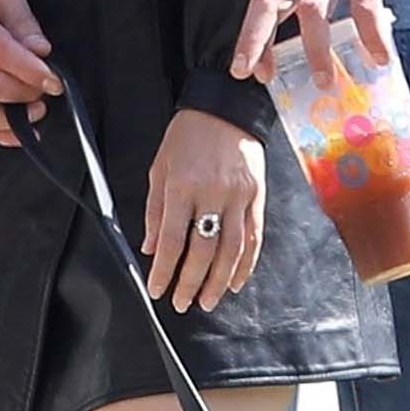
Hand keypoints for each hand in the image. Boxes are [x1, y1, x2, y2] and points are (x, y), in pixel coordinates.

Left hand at [143, 109, 265, 311]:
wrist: (225, 108)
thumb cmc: (187, 137)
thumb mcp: (160, 168)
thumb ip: (155, 211)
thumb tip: (152, 248)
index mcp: (183, 186)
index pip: (173, 240)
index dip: (164, 270)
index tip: (157, 289)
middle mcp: (213, 194)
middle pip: (203, 251)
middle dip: (190, 283)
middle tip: (181, 302)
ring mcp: (239, 197)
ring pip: (231, 250)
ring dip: (218, 281)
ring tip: (207, 301)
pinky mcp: (257, 197)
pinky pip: (254, 237)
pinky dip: (246, 264)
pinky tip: (236, 281)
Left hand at [230, 0, 409, 78]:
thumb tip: (338, 39)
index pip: (265, 1)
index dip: (253, 37)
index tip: (251, 71)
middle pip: (269, 0)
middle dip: (256, 39)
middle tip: (256, 77)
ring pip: (313, 9)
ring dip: (315, 49)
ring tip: (325, 83)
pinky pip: (366, 6)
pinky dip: (370, 36)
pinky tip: (379, 58)